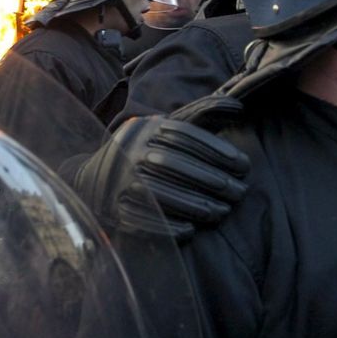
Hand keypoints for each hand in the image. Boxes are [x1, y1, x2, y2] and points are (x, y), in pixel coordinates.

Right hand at [73, 114, 249, 242]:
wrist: (93, 178)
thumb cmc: (147, 151)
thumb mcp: (169, 128)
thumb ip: (202, 115)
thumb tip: (239, 106)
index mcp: (146, 129)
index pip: (184, 136)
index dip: (217, 150)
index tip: (244, 165)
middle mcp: (130, 151)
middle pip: (175, 164)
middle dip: (212, 180)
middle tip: (239, 192)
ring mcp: (119, 180)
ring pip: (160, 192)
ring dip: (195, 205)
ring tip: (222, 212)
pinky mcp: (113, 207)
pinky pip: (141, 219)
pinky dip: (167, 226)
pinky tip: (191, 231)